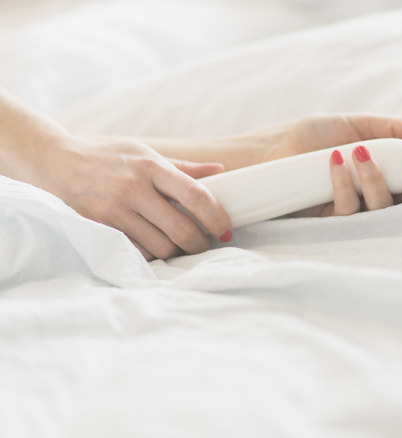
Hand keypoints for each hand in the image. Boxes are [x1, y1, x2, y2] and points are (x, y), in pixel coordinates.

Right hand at [40, 137, 232, 260]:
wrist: (52, 161)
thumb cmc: (105, 156)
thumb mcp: (143, 153)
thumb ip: (181, 167)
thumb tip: (219, 171)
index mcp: (151, 166)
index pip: (196, 195)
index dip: (217, 217)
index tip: (224, 230)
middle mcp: (134, 188)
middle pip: (182, 229)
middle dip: (199, 243)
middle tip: (203, 244)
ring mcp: (114, 210)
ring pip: (161, 246)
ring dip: (175, 251)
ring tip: (178, 245)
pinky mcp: (99, 227)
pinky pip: (136, 251)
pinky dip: (149, 253)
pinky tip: (152, 245)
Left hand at [261, 114, 401, 216]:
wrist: (275, 148)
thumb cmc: (316, 136)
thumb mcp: (357, 124)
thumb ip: (392, 128)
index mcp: (392, 169)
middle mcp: (381, 193)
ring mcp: (360, 209)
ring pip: (384, 209)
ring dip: (378, 181)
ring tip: (361, 153)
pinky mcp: (335, 221)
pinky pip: (350, 212)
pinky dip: (345, 186)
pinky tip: (336, 162)